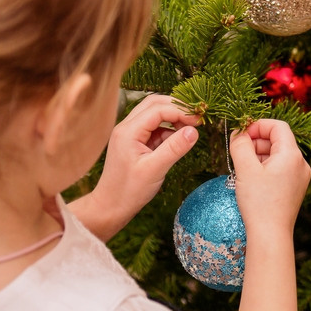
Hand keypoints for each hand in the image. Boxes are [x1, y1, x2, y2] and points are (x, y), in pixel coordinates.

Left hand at [79, 94, 199, 237]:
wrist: (111, 206)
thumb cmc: (129, 191)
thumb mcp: (155, 169)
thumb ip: (174, 148)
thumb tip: (194, 131)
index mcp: (128, 131)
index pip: (158, 109)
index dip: (181, 111)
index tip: (199, 120)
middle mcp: (127, 127)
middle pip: (154, 104)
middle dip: (177, 108)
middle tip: (197, 118)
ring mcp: (130, 134)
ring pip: (154, 114)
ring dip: (173, 118)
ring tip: (190, 130)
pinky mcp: (135, 142)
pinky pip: (154, 128)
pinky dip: (169, 130)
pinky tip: (179, 141)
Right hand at [229, 119, 310, 237]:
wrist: (270, 235)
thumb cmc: (259, 202)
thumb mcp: (245, 169)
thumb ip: (240, 144)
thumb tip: (238, 131)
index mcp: (292, 155)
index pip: (277, 126)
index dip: (257, 125)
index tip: (240, 134)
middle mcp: (300, 164)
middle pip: (277, 140)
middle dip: (256, 142)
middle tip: (237, 152)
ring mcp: (299, 177)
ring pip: (277, 155)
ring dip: (258, 155)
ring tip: (242, 168)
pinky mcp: (295, 189)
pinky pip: (280, 169)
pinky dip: (265, 168)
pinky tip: (251, 179)